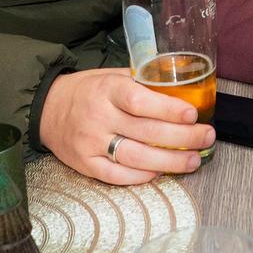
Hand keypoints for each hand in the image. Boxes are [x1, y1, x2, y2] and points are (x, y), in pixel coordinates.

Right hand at [37, 67, 215, 184]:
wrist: (46, 108)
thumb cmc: (88, 90)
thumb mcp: (112, 75)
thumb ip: (142, 82)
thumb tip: (183, 89)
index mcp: (106, 89)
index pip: (140, 101)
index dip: (168, 109)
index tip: (193, 114)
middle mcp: (98, 117)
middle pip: (146, 132)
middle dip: (182, 138)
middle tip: (206, 138)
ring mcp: (90, 143)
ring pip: (136, 157)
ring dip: (170, 161)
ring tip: (193, 160)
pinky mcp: (84, 164)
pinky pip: (117, 176)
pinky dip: (141, 176)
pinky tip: (161, 172)